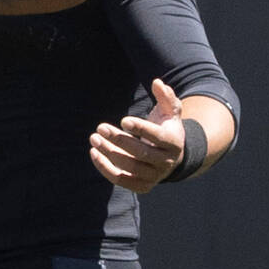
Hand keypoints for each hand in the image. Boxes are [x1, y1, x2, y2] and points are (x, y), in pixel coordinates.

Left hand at [89, 77, 184, 193]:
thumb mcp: (170, 112)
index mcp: (174, 143)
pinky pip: (121, 180)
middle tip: (100, 127)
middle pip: (141, 153)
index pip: (158, 137)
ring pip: (130, 167)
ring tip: (94, 138)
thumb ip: (166, 97)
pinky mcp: (142, 186)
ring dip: (109, 153)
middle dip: (119, 140)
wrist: (171, 156)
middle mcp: (166, 162)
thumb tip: (158, 82)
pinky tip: (94, 153)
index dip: (141, 129)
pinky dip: (105, 168)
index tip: (123, 120)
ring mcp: (155, 176)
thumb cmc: (166, 128)